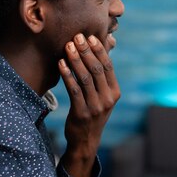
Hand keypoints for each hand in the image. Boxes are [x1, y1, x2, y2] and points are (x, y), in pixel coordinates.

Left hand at [58, 33, 119, 176]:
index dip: (99, 50)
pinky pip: (74, 90)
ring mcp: (96, 107)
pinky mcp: (82, 113)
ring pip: (85, 78)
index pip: (108, 66)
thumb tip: (96, 51)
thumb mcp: (102, 96)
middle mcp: (108, 99)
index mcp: (115, 92)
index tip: (89, 37)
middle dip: (86, 51)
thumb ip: (100, 78)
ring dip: (75, 60)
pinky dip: (67, 75)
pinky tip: (61, 63)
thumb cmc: (92, 112)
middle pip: (96, 69)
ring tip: (67, 46)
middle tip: (77, 37)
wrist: (86, 140)